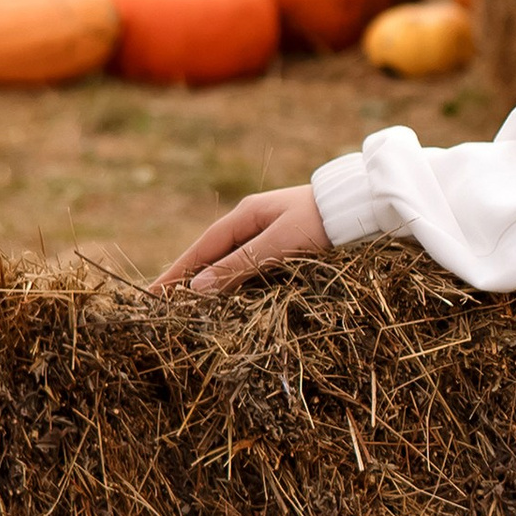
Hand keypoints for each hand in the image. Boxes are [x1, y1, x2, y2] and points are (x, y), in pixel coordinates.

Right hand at [152, 185, 330, 294]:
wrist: (363, 207)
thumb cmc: (322, 222)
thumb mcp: (279, 244)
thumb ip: (240, 265)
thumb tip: (198, 289)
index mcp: (244, 216)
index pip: (200, 250)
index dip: (175, 273)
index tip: (152, 295)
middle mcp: (252, 221)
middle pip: (211, 255)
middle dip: (187, 279)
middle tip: (163, 306)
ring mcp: (268, 231)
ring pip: (230, 261)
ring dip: (211, 282)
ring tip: (190, 307)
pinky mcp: (286, 242)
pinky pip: (250, 264)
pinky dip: (235, 280)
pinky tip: (229, 297)